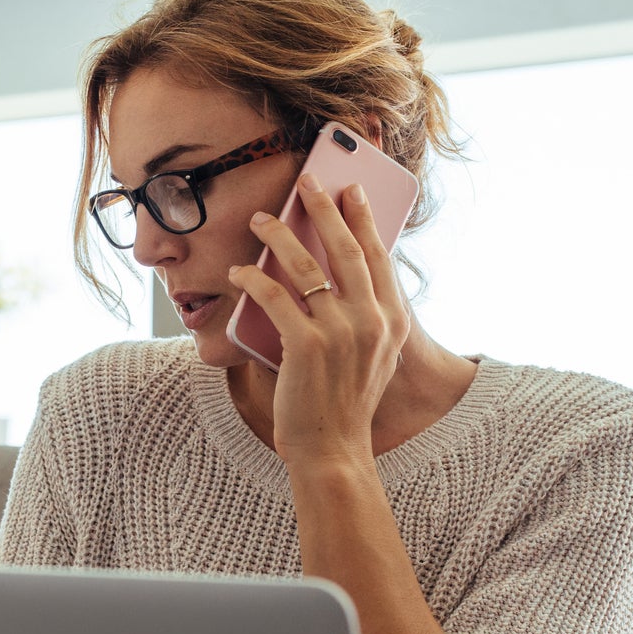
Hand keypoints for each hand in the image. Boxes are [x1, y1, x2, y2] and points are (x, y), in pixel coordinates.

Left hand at [228, 172, 410, 466]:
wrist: (332, 451)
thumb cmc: (343, 404)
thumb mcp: (372, 358)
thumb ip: (366, 319)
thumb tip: (337, 275)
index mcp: (393, 322)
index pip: (377, 256)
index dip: (362, 219)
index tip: (349, 191)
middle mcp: (372, 322)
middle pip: (345, 249)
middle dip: (322, 209)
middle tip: (305, 182)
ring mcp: (341, 334)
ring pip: (305, 266)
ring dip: (278, 235)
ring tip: (260, 219)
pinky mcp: (306, 346)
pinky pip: (274, 296)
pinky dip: (253, 278)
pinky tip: (239, 271)